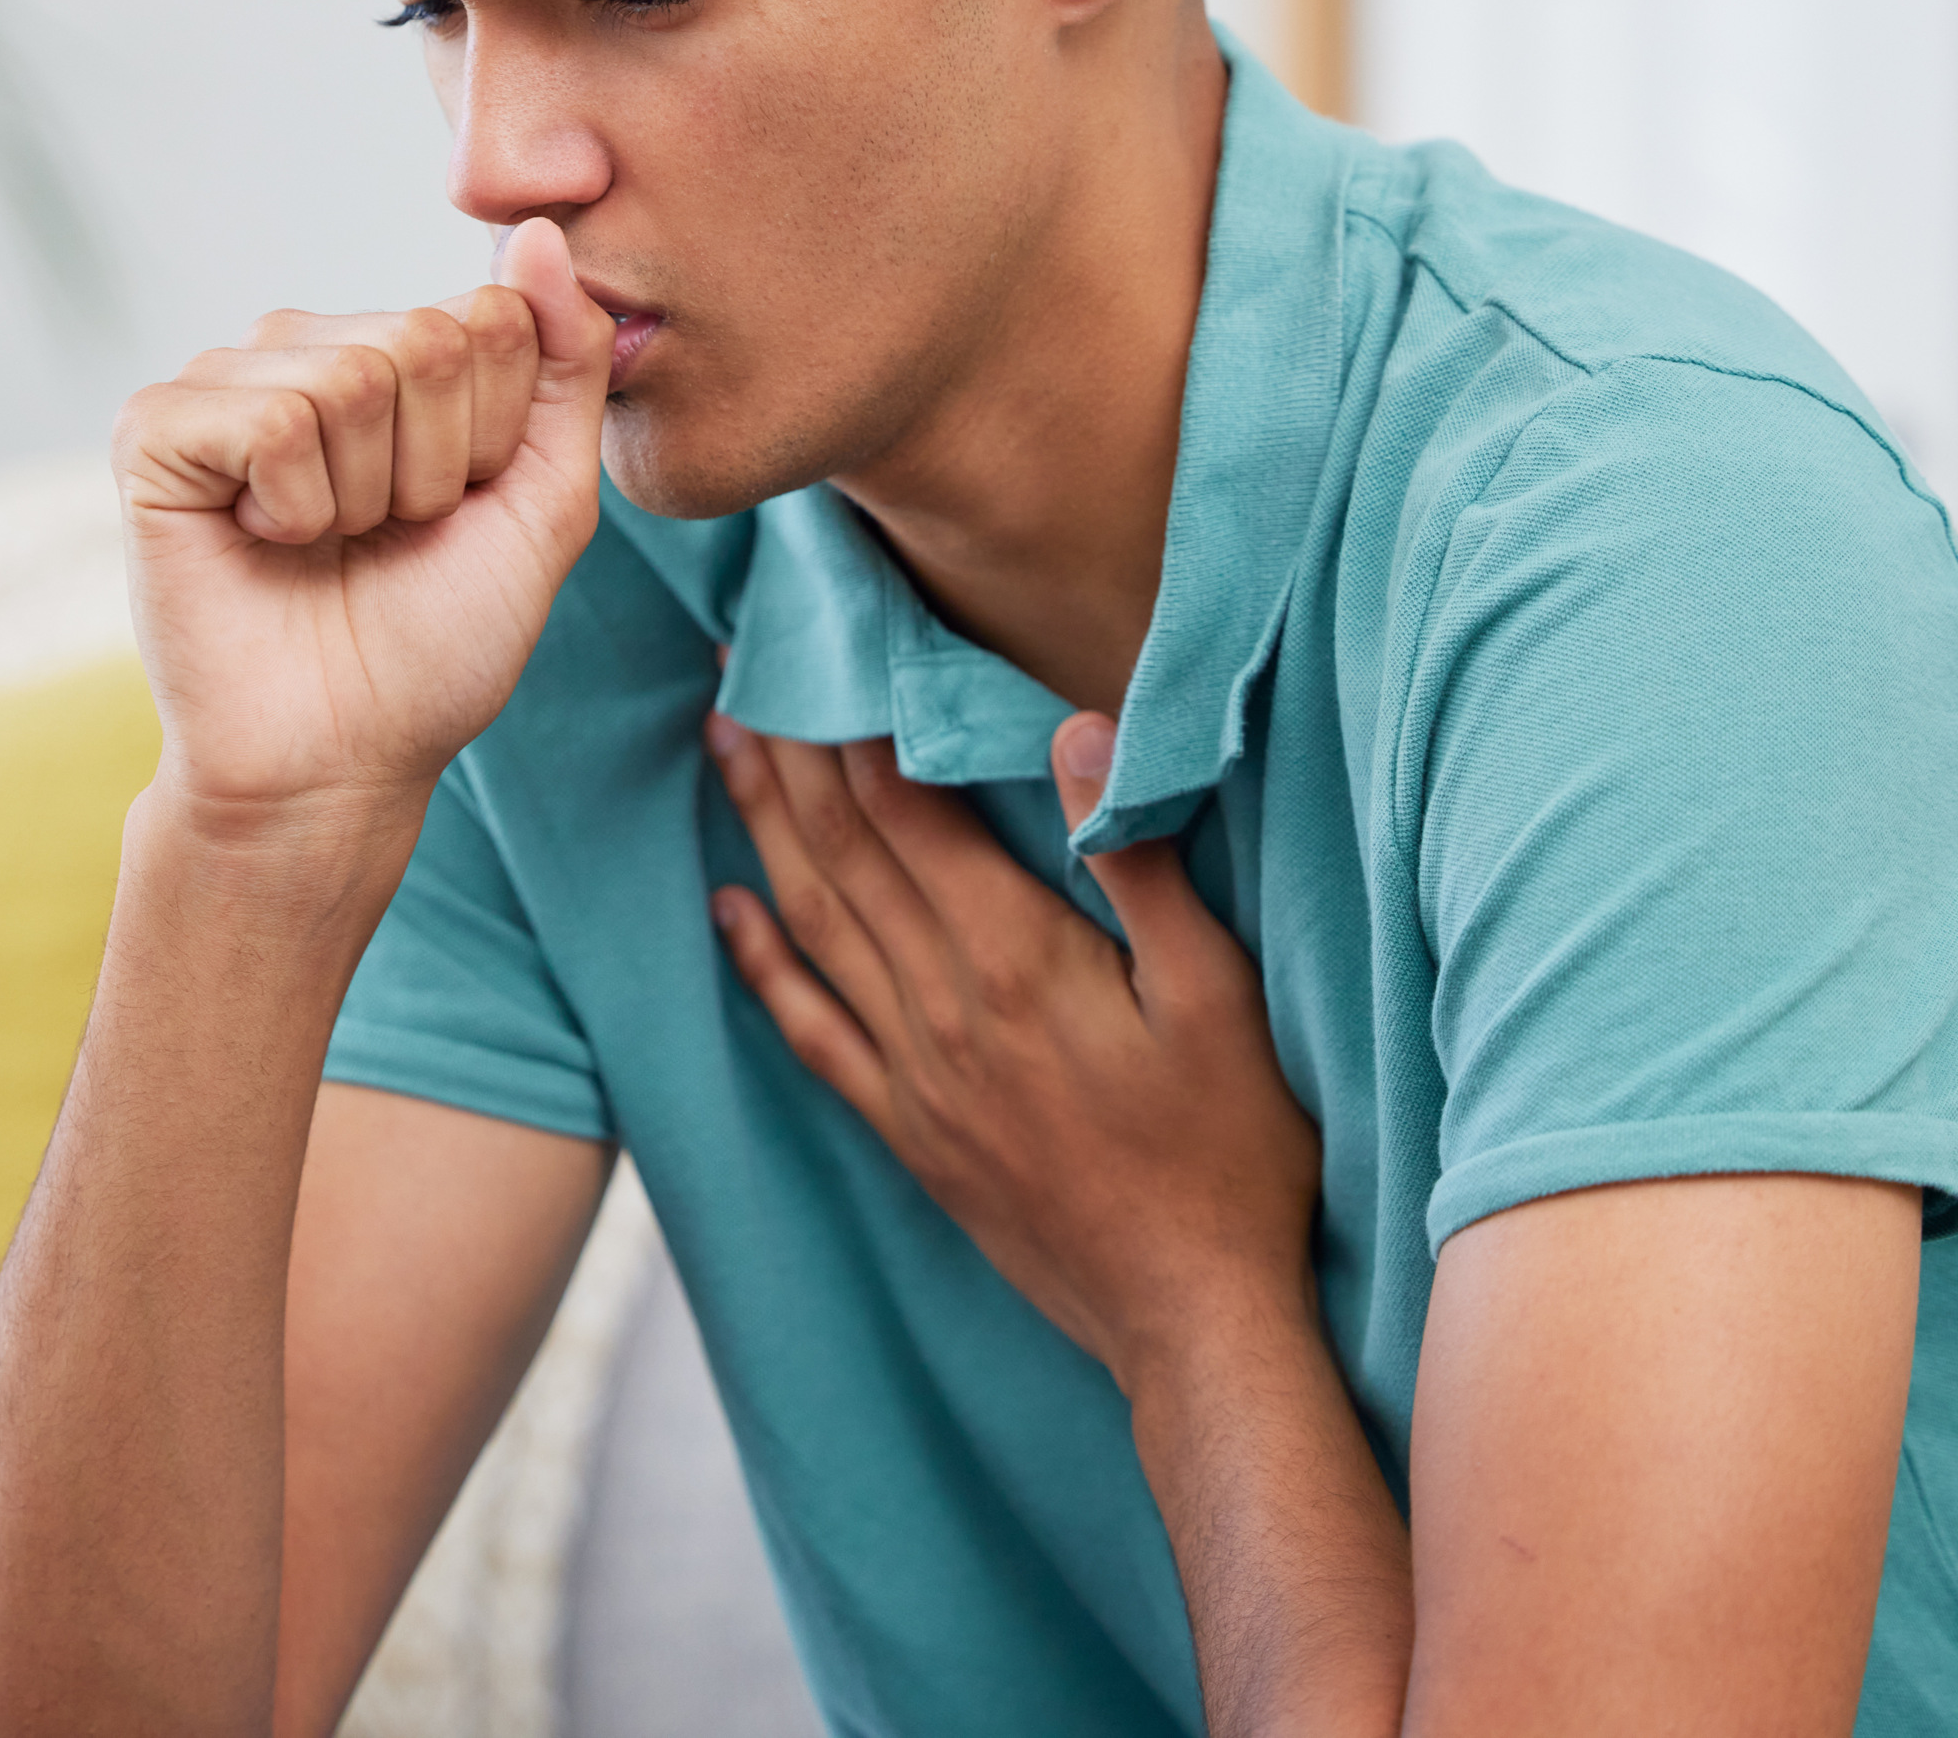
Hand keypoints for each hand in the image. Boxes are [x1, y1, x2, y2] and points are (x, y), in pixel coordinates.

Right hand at [113, 217, 612, 822]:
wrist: (338, 760)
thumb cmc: (437, 643)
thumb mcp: (544, 504)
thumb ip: (564, 365)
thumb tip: (536, 230)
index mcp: (397, 353)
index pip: (493, 315)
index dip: (497, 439)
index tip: (457, 511)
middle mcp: (308, 347)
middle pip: (425, 340)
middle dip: (435, 469)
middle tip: (385, 537)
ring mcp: (226, 381)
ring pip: (348, 379)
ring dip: (362, 497)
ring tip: (325, 545)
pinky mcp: (156, 429)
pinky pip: (270, 421)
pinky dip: (291, 508)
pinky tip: (260, 542)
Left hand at [708, 711, 1321, 1387]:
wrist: (1191, 1319)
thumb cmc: (1234, 1153)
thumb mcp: (1219, 999)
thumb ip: (1138, 864)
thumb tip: (1079, 730)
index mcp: (1013, 960)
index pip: (906, 808)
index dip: (858, 717)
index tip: (824, 639)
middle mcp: (940, 1008)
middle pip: (841, 850)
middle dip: (791, 748)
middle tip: (739, 660)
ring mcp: (914, 1074)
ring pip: (813, 923)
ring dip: (763, 828)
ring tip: (723, 745)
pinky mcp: (909, 1131)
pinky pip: (812, 1031)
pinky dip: (763, 964)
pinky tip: (727, 913)